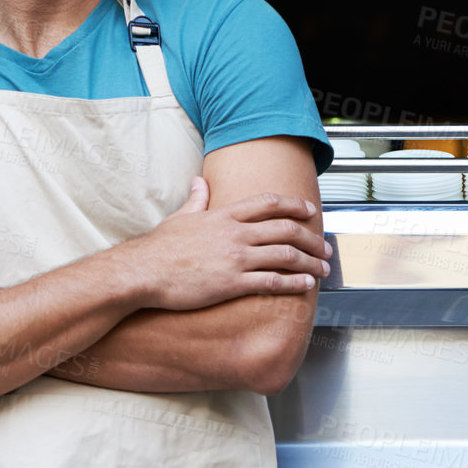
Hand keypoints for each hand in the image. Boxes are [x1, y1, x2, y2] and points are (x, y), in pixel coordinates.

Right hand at [130, 177, 329, 311]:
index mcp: (224, 215)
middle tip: (325, 246)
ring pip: (285, 255)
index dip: (294, 205)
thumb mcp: (179, 217)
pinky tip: (306, 285)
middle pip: (285, 229)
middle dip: (311, 238)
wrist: (143, 272)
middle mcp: (236, 234)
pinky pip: (272, 281)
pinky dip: (294, 282)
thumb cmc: (158, 248)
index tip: (310, 210)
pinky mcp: (232, 283)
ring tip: (323, 268)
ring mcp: (236, 258)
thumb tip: (199, 182)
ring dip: (310, 261)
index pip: (269, 203)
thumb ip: (196, 199)